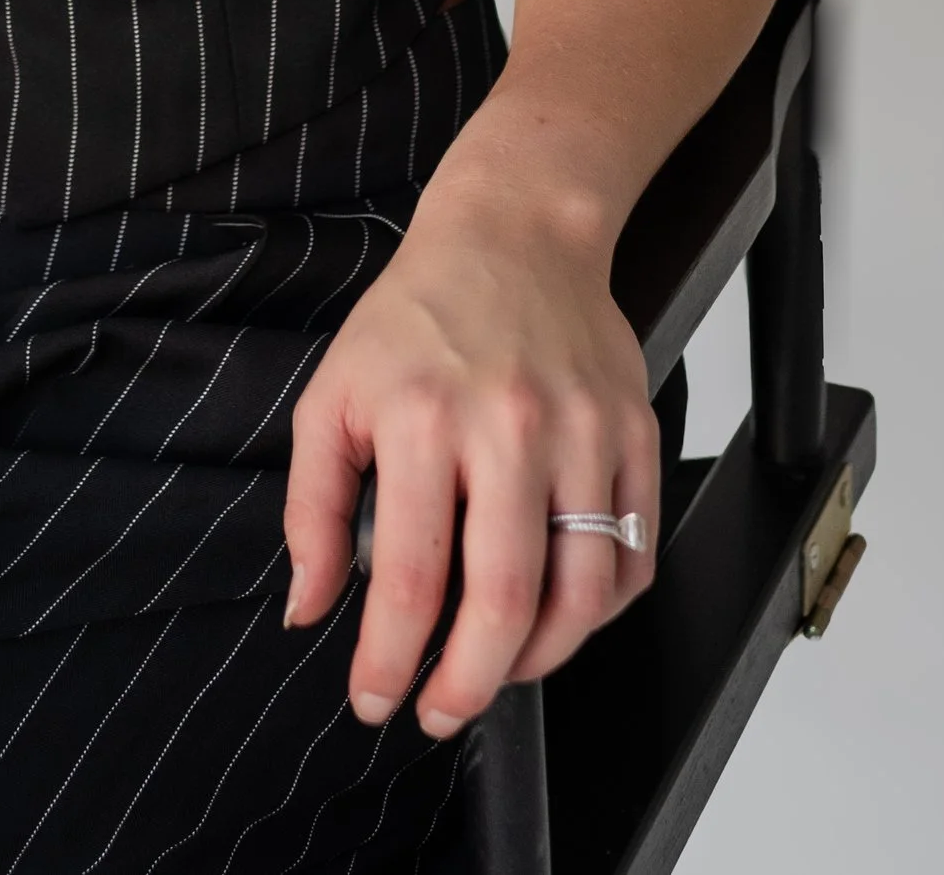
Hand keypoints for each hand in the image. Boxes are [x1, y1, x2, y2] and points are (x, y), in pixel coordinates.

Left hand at [281, 187, 657, 737]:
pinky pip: (632, 559)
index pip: (408, 578)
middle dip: (467, 687)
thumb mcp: (333, 395)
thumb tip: (309, 609)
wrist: (514, 231)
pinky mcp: (634, 435)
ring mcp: (582, 432)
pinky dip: (597, 613)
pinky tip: (555, 616)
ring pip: (581, 596)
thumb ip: (312, 508)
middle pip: (503, 603)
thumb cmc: (417, 317)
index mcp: (422, 418)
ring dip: (537, 662)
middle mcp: (508, 427)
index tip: (375, 699)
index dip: (390, 661)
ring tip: (496, 672)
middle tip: (440, 712)